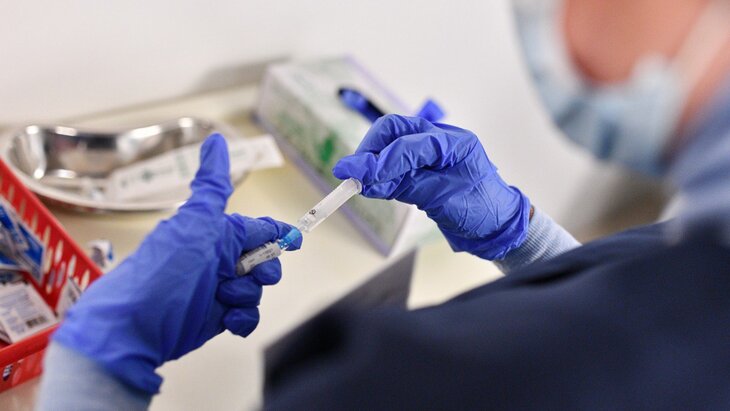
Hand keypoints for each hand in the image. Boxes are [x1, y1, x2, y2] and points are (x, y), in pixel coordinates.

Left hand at [52, 134, 300, 393]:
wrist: (134, 329)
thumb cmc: (163, 273)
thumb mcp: (193, 224)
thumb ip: (213, 189)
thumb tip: (215, 143)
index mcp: (213, 234)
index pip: (254, 228)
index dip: (276, 232)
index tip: (294, 241)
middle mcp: (216, 259)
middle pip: (262, 260)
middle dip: (266, 269)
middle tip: (255, 274)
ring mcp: (216, 290)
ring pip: (256, 288)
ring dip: (247, 294)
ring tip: (224, 298)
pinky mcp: (216, 318)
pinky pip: (247, 315)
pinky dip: (243, 318)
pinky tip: (228, 320)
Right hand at [333, 114, 529, 259]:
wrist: (497, 226)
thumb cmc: (480, 211)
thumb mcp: (443, 198)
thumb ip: (405, 184)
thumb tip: (368, 179)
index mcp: (453, 143)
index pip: (408, 143)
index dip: (381, 160)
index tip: (356, 176)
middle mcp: (441, 139)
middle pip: (395, 130)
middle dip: (370, 149)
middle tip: (350, 172)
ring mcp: (431, 151)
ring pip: (391, 143)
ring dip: (372, 162)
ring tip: (357, 183)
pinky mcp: (423, 166)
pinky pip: (395, 163)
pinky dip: (381, 175)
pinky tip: (370, 187)